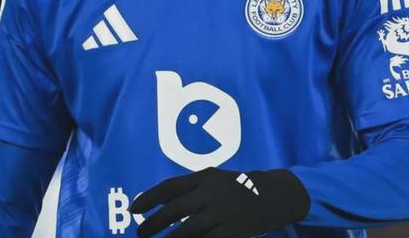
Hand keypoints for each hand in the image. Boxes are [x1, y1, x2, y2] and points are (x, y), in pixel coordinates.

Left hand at [130, 166, 309, 237]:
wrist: (273, 194)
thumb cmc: (237, 187)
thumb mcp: (215, 179)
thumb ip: (192, 188)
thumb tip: (162, 203)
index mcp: (204, 176)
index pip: (170, 187)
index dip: (150, 198)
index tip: (134, 209)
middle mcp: (211, 192)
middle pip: (174, 210)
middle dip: (153, 223)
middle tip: (140, 233)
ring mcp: (222, 212)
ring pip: (186, 230)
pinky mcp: (232, 230)